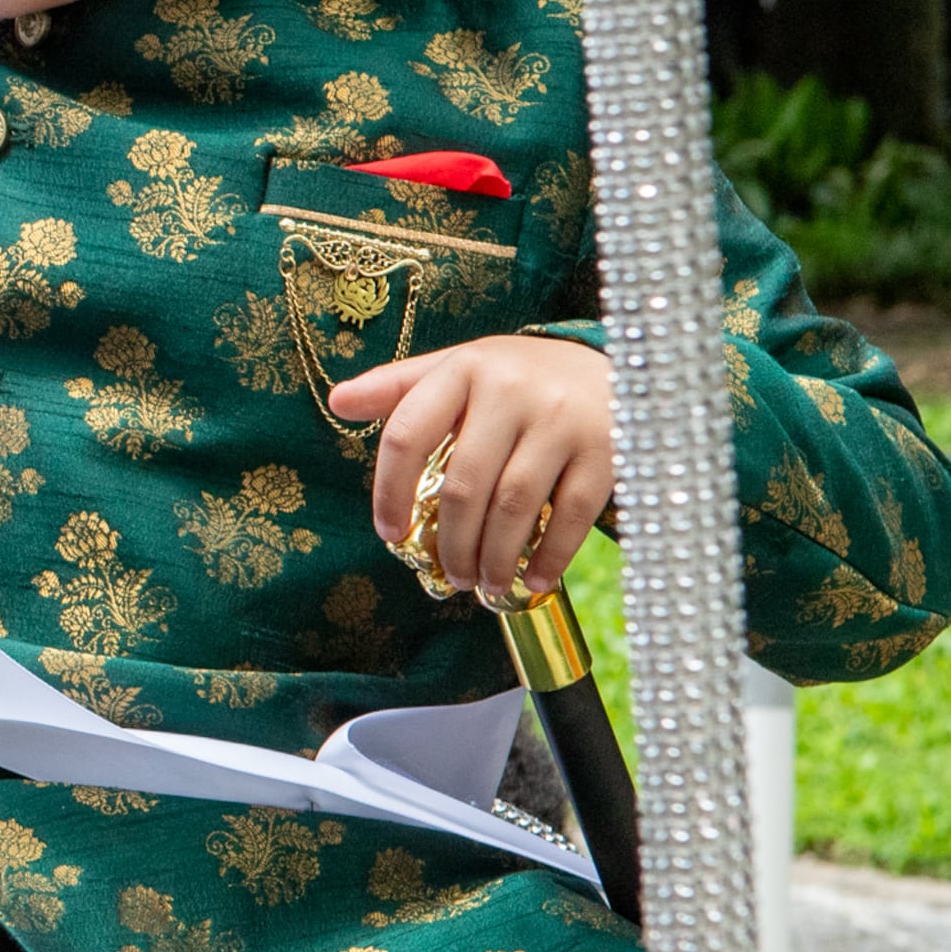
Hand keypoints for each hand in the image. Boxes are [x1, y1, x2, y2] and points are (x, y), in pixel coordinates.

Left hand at [330, 334, 615, 599]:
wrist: (613, 368)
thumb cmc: (518, 377)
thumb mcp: (459, 368)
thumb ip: (399, 387)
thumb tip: (337, 402)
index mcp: (463, 369)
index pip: (407, 434)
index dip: (389, 491)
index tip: (388, 534)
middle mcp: (511, 390)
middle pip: (464, 485)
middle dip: (452, 543)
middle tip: (450, 576)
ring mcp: (561, 419)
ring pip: (515, 505)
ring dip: (495, 556)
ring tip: (484, 583)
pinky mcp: (606, 449)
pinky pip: (572, 514)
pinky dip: (550, 555)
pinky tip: (533, 579)